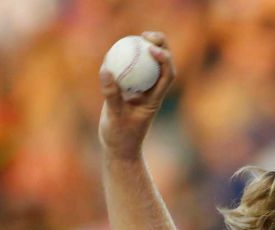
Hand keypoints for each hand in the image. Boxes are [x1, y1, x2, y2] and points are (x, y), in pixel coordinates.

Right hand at [98, 31, 174, 159]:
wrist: (120, 149)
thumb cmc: (120, 137)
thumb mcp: (114, 116)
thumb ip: (111, 94)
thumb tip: (107, 69)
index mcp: (155, 99)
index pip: (167, 76)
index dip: (164, 59)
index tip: (151, 48)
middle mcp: (152, 92)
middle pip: (163, 66)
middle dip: (161, 47)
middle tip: (146, 35)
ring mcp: (143, 91)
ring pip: (150, 66)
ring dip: (147, 49)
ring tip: (137, 36)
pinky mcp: (131, 91)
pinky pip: (133, 70)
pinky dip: (130, 58)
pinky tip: (119, 48)